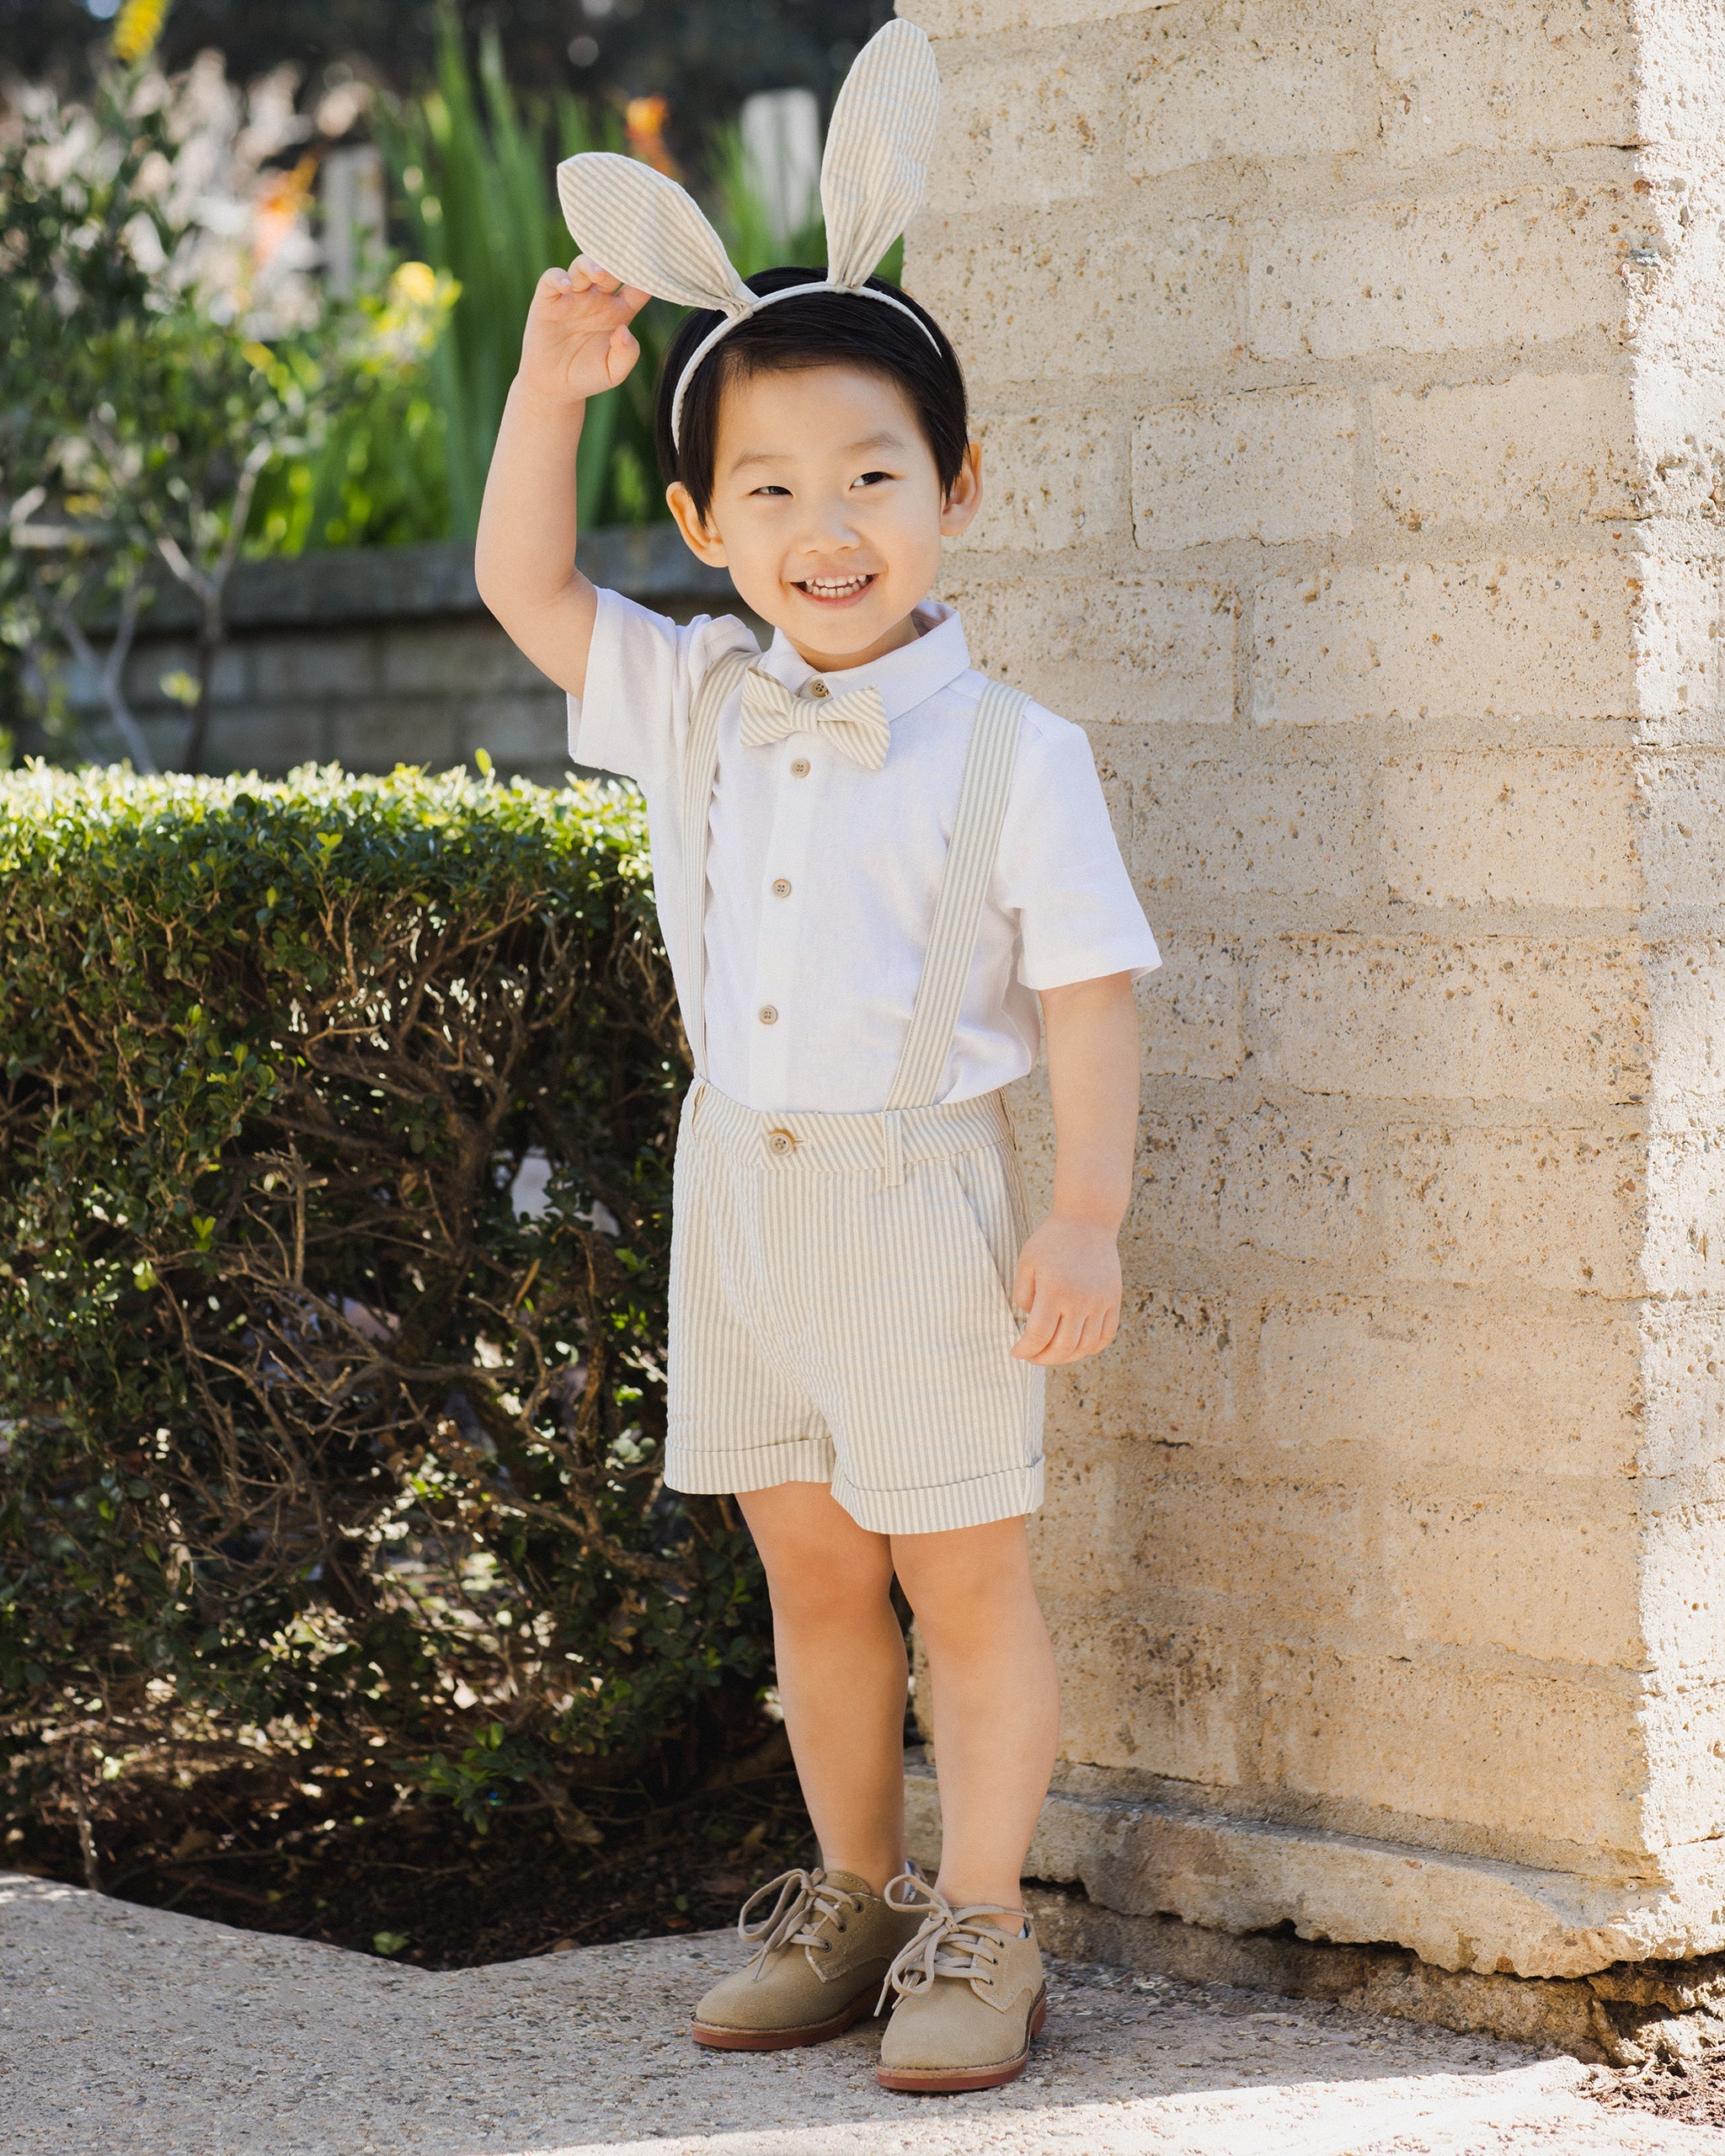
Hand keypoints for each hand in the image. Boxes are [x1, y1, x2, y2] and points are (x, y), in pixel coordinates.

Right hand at [516, 259, 648, 406]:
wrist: (554, 386)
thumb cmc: (587, 376)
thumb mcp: (613, 372)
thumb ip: (626, 354)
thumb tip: (624, 330)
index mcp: (619, 312)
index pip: (637, 288)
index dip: (645, 279)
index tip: (653, 274)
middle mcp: (598, 298)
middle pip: (611, 271)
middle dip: (618, 264)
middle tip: (625, 265)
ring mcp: (573, 296)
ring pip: (582, 267)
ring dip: (591, 265)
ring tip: (599, 273)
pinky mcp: (548, 299)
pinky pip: (552, 278)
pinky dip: (558, 278)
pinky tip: (567, 287)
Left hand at [1010, 1213, 1121, 1365]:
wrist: (1088, 1219)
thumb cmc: (1051, 1239)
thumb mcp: (1026, 1262)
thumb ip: (1022, 1295)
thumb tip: (1030, 1322)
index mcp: (1054, 1291)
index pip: (1039, 1336)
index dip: (1025, 1349)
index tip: (1016, 1351)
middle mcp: (1079, 1300)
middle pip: (1063, 1347)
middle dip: (1042, 1358)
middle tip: (1032, 1356)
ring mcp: (1100, 1302)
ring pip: (1085, 1347)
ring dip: (1066, 1358)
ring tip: (1052, 1354)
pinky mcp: (1113, 1300)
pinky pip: (1106, 1336)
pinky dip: (1091, 1349)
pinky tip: (1077, 1347)